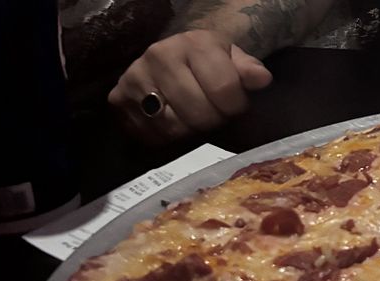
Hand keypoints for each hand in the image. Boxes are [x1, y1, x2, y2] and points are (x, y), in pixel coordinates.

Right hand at [108, 30, 272, 144]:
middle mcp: (159, 55)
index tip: (235, 106)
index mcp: (194, 43)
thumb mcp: (232, 59)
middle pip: (198, 113)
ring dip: (190, 133)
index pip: (224, 90)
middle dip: (213, 121)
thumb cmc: (208, 62)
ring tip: (195, 119)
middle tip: (214, 116)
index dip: (236, 107)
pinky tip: (174, 122)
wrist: (172, 57)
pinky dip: (166, 138)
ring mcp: (135, 77)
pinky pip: (150, 134)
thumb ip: (248, 70)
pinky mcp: (118, 98)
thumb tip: (261, 79)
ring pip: (173, 127)